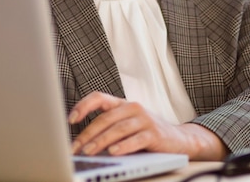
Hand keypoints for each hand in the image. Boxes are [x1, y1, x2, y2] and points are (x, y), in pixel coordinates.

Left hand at [68, 91, 228, 159]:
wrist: (178, 139)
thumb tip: (82, 144)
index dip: (83, 106)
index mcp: (122, 104)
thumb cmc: (146, 133)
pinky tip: (113, 152)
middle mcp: (133, 107)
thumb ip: (107, 129)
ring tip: (89, 151)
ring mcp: (144, 119)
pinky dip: (123, 146)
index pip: (98, 97)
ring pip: (118, 129)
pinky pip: (135, 139)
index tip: (71, 119)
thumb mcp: (126, 126)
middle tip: (76, 148)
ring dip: (101, 141)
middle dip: (87, 134)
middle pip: (105, 119)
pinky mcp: (154, 134)